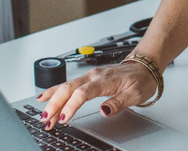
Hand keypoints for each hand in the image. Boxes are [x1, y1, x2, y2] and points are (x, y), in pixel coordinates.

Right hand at [36, 62, 157, 129]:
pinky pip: (68, 84)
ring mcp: (90, 76)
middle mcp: (94, 76)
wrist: (144, 66)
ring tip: (44, 115)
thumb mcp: (135, 94)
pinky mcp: (88, 78)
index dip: (72, 106)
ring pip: (66, 86)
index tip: (64, 118)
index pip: (83, 93)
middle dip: (55, 104)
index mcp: (105, 80)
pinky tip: (45, 97)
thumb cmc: (141, 80)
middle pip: (69, 88)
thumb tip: (103, 111)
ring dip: (53, 101)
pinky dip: (55, 92)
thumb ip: (118, 103)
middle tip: (46, 120)